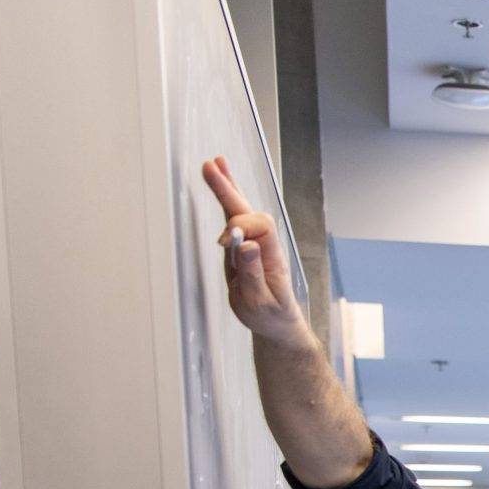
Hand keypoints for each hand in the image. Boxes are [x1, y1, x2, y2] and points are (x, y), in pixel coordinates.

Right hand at [200, 157, 311, 345]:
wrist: (276, 324)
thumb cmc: (271, 316)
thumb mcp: (261, 302)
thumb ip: (254, 273)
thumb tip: (247, 245)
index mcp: (272, 257)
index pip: (259, 227)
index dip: (239, 229)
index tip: (225, 242)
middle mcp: (264, 246)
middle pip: (247, 209)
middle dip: (228, 189)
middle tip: (211, 167)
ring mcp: (252, 244)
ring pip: (240, 210)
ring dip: (227, 186)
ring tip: (214, 165)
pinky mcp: (241, 247)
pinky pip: (233, 219)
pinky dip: (226, 199)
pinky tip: (223, 183)